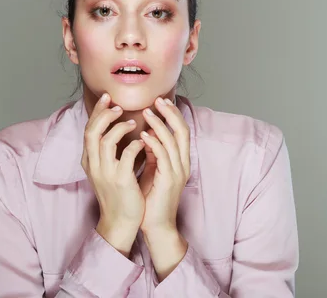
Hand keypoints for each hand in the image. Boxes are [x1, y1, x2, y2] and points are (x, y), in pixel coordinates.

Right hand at [81, 93, 145, 255]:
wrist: (121, 222)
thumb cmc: (119, 193)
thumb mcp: (108, 169)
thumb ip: (109, 150)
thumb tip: (117, 127)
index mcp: (89, 161)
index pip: (88, 130)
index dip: (97, 112)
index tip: (107, 98)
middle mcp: (94, 165)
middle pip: (92, 131)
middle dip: (104, 114)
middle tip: (117, 105)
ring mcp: (106, 173)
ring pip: (106, 141)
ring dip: (120, 127)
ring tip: (133, 122)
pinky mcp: (121, 181)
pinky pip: (126, 156)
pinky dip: (135, 144)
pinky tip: (143, 141)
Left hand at [138, 97, 190, 234]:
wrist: (156, 225)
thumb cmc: (151, 199)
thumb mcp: (153, 170)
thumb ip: (153, 153)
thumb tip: (147, 134)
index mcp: (180, 161)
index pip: (181, 131)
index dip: (172, 114)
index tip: (160, 101)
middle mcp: (182, 164)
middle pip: (182, 131)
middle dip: (170, 113)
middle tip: (157, 100)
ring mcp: (178, 172)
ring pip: (172, 140)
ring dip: (159, 124)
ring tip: (147, 112)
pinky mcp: (169, 181)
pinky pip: (163, 156)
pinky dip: (154, 142)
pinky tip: (143, 134)